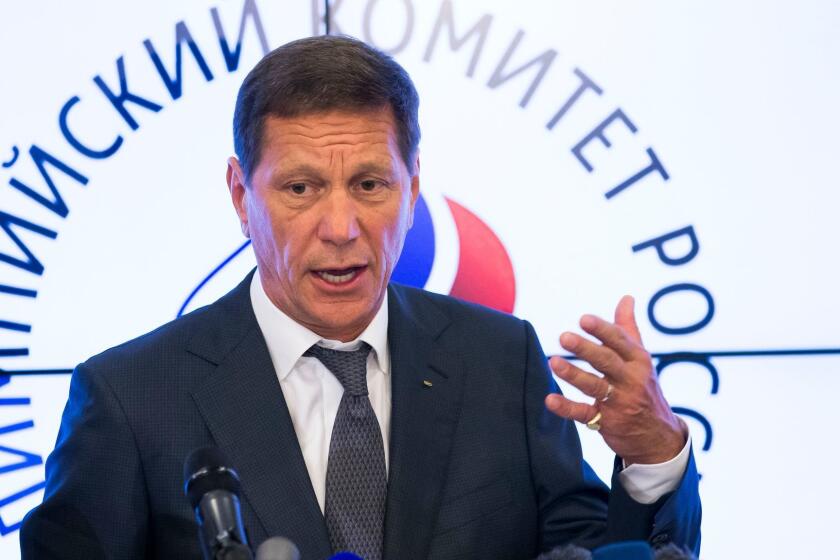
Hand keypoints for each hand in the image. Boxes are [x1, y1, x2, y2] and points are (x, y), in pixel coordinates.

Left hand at [544, 295, 685, 464]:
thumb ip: (628, 329)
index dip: (602, 330)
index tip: (584, 319)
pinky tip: (549, 399)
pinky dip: (566, 407)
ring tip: (553, 362)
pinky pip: (584, 414)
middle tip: (563, 337)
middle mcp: (631, 380)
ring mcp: (619, 403)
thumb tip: (626, 297)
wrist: (658, 436)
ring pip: (595, 387)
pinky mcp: (607, 422)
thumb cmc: (643, 388)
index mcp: (639, 361)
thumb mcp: (641, 359)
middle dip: (586, 349)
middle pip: (607, 362)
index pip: (620, 341)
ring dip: (574, 375)